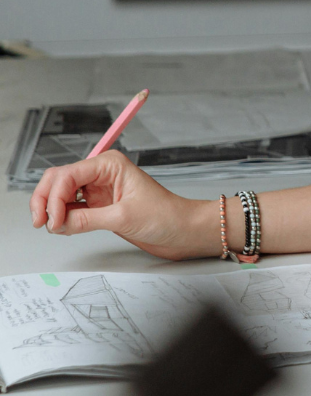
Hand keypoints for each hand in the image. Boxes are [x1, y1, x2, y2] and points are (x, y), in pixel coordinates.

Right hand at [29, 151, 219, 260]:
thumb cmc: (166, 216)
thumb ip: (87, 219)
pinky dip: (62, 217)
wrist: (183, 231)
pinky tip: (63, 227)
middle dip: (45, 200)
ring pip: (59, 194)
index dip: (53, 196)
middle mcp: (101, 173)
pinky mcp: (98, 206)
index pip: (68, 174)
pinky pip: (69, 208)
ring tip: (55, 227)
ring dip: (51, 209)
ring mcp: (98, 189)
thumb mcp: (124, 217)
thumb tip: (58, 223)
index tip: (52, 219)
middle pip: (57, 180)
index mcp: (109, 164)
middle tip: (42, 223)